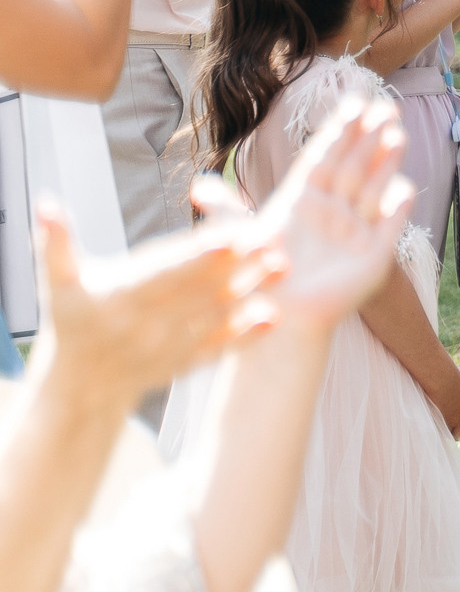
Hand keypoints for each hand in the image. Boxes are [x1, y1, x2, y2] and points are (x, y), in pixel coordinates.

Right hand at [33, 204, 281, 405]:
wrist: (81, 387)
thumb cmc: (71, 323)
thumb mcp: (58, 285)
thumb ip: (56, 244)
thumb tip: (45, 203)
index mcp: (119, 298)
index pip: (164, 272)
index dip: (197, 256)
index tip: (229, 236)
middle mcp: (146, 325)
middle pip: (198, 290)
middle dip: (236, 266)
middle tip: (272, 238)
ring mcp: (169, 347)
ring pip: (215, 317)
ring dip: (249, 293)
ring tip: (282, 266)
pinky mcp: (185, 363)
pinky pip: (218, 349)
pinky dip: (245, 336)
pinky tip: (272, 317)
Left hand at [201, 98, 411, 332]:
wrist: (279, 322)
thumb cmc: (259, 281)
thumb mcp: (240, 240)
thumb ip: (226, 210)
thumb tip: (199, 185)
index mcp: (303, 200)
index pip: (324, 157)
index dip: (340, 130)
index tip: (355, 102)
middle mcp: (332, 210)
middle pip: (353, 166)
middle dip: (369, 138)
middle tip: (385, 108)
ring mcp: (355, 231)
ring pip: (373, 188)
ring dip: (386, 163)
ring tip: (396, 135)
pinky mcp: (374, 256)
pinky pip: (389, 226)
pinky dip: (397, 208)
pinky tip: (403, 188)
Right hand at [442, 360, 459, 439]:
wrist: (442, 380)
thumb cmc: (454, 376)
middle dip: (455, 433)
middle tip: (449, 426)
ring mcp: (452, 422)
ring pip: (450, 436)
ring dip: (446, 433)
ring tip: (440, 426)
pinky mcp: (440, 423)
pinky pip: (439, 434)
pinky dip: (436, 431)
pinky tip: (432, 425)